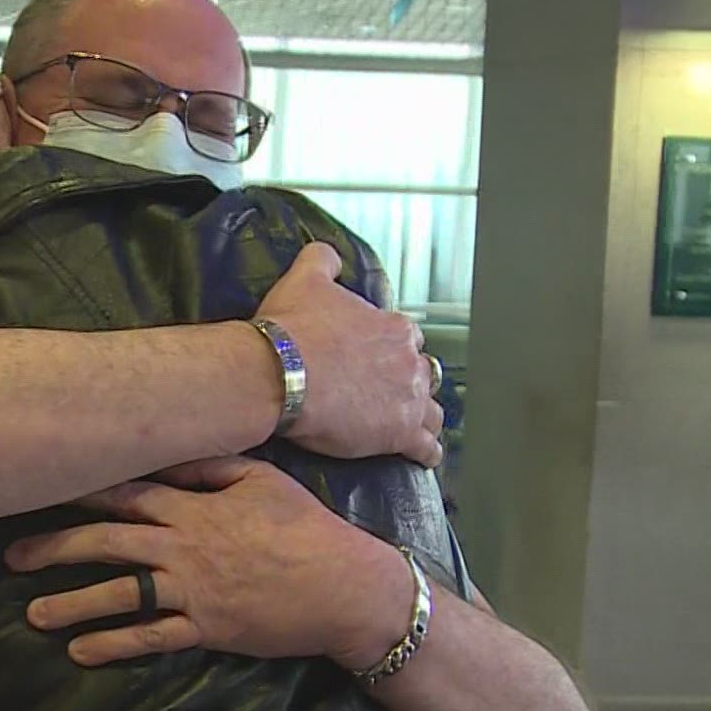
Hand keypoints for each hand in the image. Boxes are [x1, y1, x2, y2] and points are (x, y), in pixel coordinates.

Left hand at [7, 457, 412, 668]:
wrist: (345, 586)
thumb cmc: (305, 528)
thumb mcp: (261, 479)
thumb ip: (210, 465)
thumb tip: (168, 452)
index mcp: (194, 508)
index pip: (125, 493)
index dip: (79, 490)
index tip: (39, 487)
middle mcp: (183, 548)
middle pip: (106, 542)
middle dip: (54, 547)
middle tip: (10, 557)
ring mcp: (192, 590)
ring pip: (119, 594)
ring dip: (71, 604)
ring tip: (32, 614)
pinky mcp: (206, 628)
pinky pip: (150, 637)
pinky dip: (113, 645)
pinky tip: (80, 652)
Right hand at [256, 244, 443, 466]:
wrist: (279, 374)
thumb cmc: (291, 330)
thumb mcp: (304, 280)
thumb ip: (321, 261)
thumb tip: (326, 255)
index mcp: (393, 328)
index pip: (406, 337)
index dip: (390, 349)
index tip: (374, 356)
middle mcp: (409, 361)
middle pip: (422, 374)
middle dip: (410, 382)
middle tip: (389, 392)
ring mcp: (409, 399)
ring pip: (432, 411)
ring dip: (423, 416)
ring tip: (413, 425)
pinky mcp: (400, 434)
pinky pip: (426, 446)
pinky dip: (426, 451)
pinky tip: (422, 456)